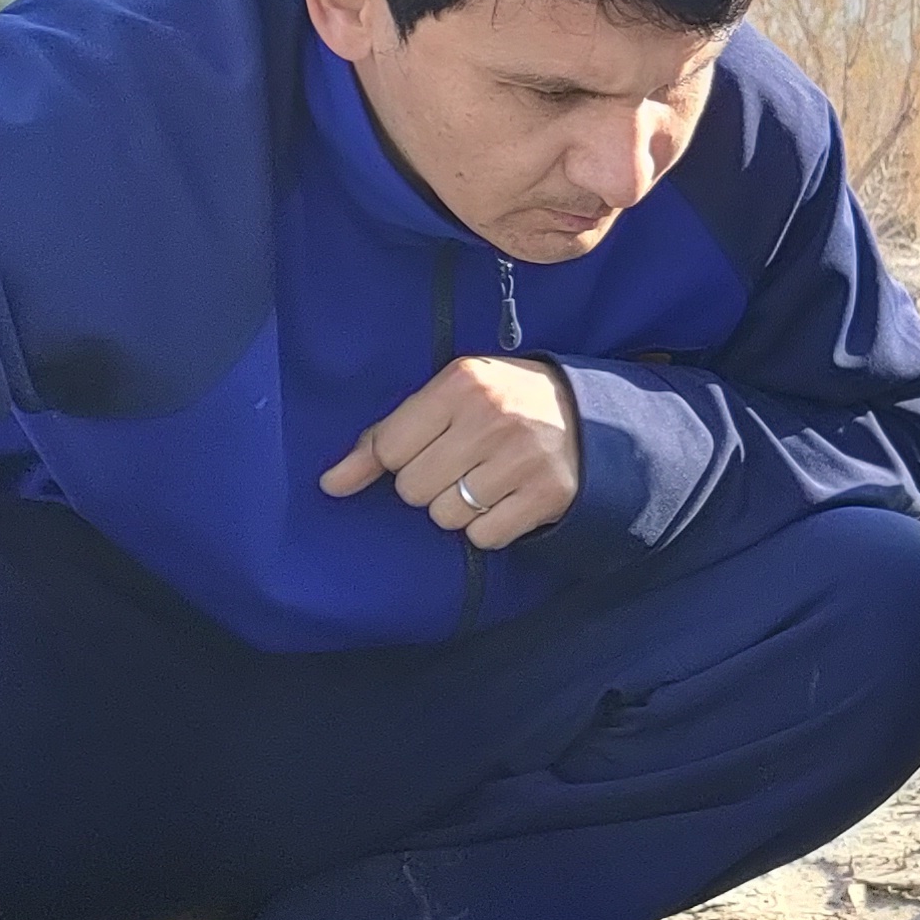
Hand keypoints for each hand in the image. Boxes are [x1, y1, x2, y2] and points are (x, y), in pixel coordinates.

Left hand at [321, 354, 579, 549]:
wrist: (590, 416)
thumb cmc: (502, 404)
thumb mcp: (448, 397)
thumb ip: (386, 436)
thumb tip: (330, 484)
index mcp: (462, 382)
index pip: (390, 448)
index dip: (399, 460)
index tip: (424, 450)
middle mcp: (492, 418)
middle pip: (413, 489)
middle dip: (430, 485)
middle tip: (461, 464)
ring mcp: (522, 459)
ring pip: (446, 517)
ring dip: (459, 509)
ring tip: (486, 481)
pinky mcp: (546, 496)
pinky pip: (484, 537)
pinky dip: (489, 527)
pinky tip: (507, 499)